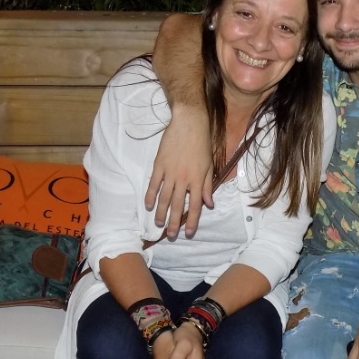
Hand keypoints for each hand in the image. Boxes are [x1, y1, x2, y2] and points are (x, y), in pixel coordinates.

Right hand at [145, 106, 213, 238]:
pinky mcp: (159, 165)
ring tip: (158, 224)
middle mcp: (184, 179)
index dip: (192, 221)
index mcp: (198, 180)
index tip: (189, 233)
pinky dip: (150, 195)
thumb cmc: (202, 143)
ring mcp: (170, 172)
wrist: (189, 123)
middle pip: (178, 205)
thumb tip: (209, 204)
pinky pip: (154, 184)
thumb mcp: (209, 165)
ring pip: (164, 197)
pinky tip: (148, 205)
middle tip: (170, 235)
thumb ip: (207, 186)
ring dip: (161, 212)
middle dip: (174, 222)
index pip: (195, 205)